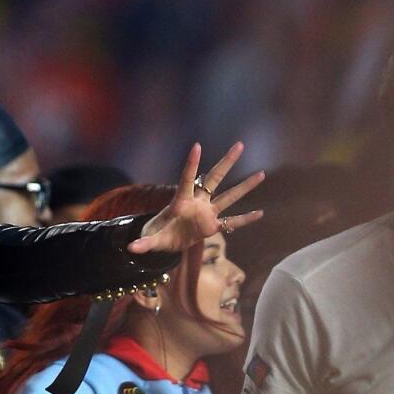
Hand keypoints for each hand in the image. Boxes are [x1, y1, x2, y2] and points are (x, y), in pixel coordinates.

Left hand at [129, 142, 264, 253]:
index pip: (187, 179)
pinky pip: (232, 222)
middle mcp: (197, 203)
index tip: (197, 146)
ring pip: (228, 197)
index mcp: (180, 201)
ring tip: (261, 174)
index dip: (191, 164)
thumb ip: (143, 243)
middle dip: (226, 163)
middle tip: (240, 145)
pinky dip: (245, 219)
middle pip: (214, 179)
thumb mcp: (150, 239)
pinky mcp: (212, 226)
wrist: (165, 241)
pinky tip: (261, 213)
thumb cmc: (157, 234)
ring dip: (244, 187)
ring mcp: (207, 213)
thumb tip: (131, 248)